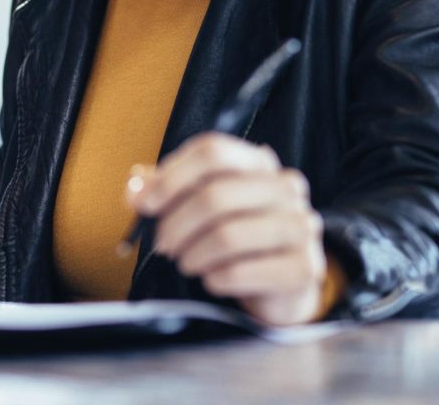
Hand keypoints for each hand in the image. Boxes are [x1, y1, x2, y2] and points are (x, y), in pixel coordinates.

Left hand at [127, 133, 329, 326]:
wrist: (280, 287)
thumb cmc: (234, 239)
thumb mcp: (199, 206)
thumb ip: (165, 191)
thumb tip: (135, 189)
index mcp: (259, 163)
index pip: (212, 151)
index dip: (170, 177)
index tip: (144, 204)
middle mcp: (286, 187)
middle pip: (215, 196)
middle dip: (176, 225)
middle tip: (163, 246)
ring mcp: (301, 226)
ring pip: (228, 235)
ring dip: (193, 254)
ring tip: (186, 263)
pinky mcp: (304, 267)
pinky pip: (242, 271)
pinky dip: (215, 278)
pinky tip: (212, 280)